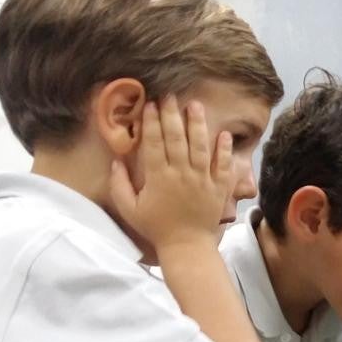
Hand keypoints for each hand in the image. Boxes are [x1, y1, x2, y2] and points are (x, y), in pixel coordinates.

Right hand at [109, 97, 235, 251]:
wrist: (187, 246)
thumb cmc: (156, 227)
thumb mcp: (129, 209)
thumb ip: (119, 184)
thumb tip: (116, 160)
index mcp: (158, 177)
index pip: (153, 143)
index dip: (151, 122)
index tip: (149, 104)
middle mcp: (181, 174)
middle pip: (177, 138)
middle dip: (172, 115)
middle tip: (170, 95)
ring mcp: (203, 179)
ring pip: (201, 146)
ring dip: (198, 124)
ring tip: (196, 105)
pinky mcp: (219, 187)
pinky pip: (224, 165)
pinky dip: (224, 150)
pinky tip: (224, 134)